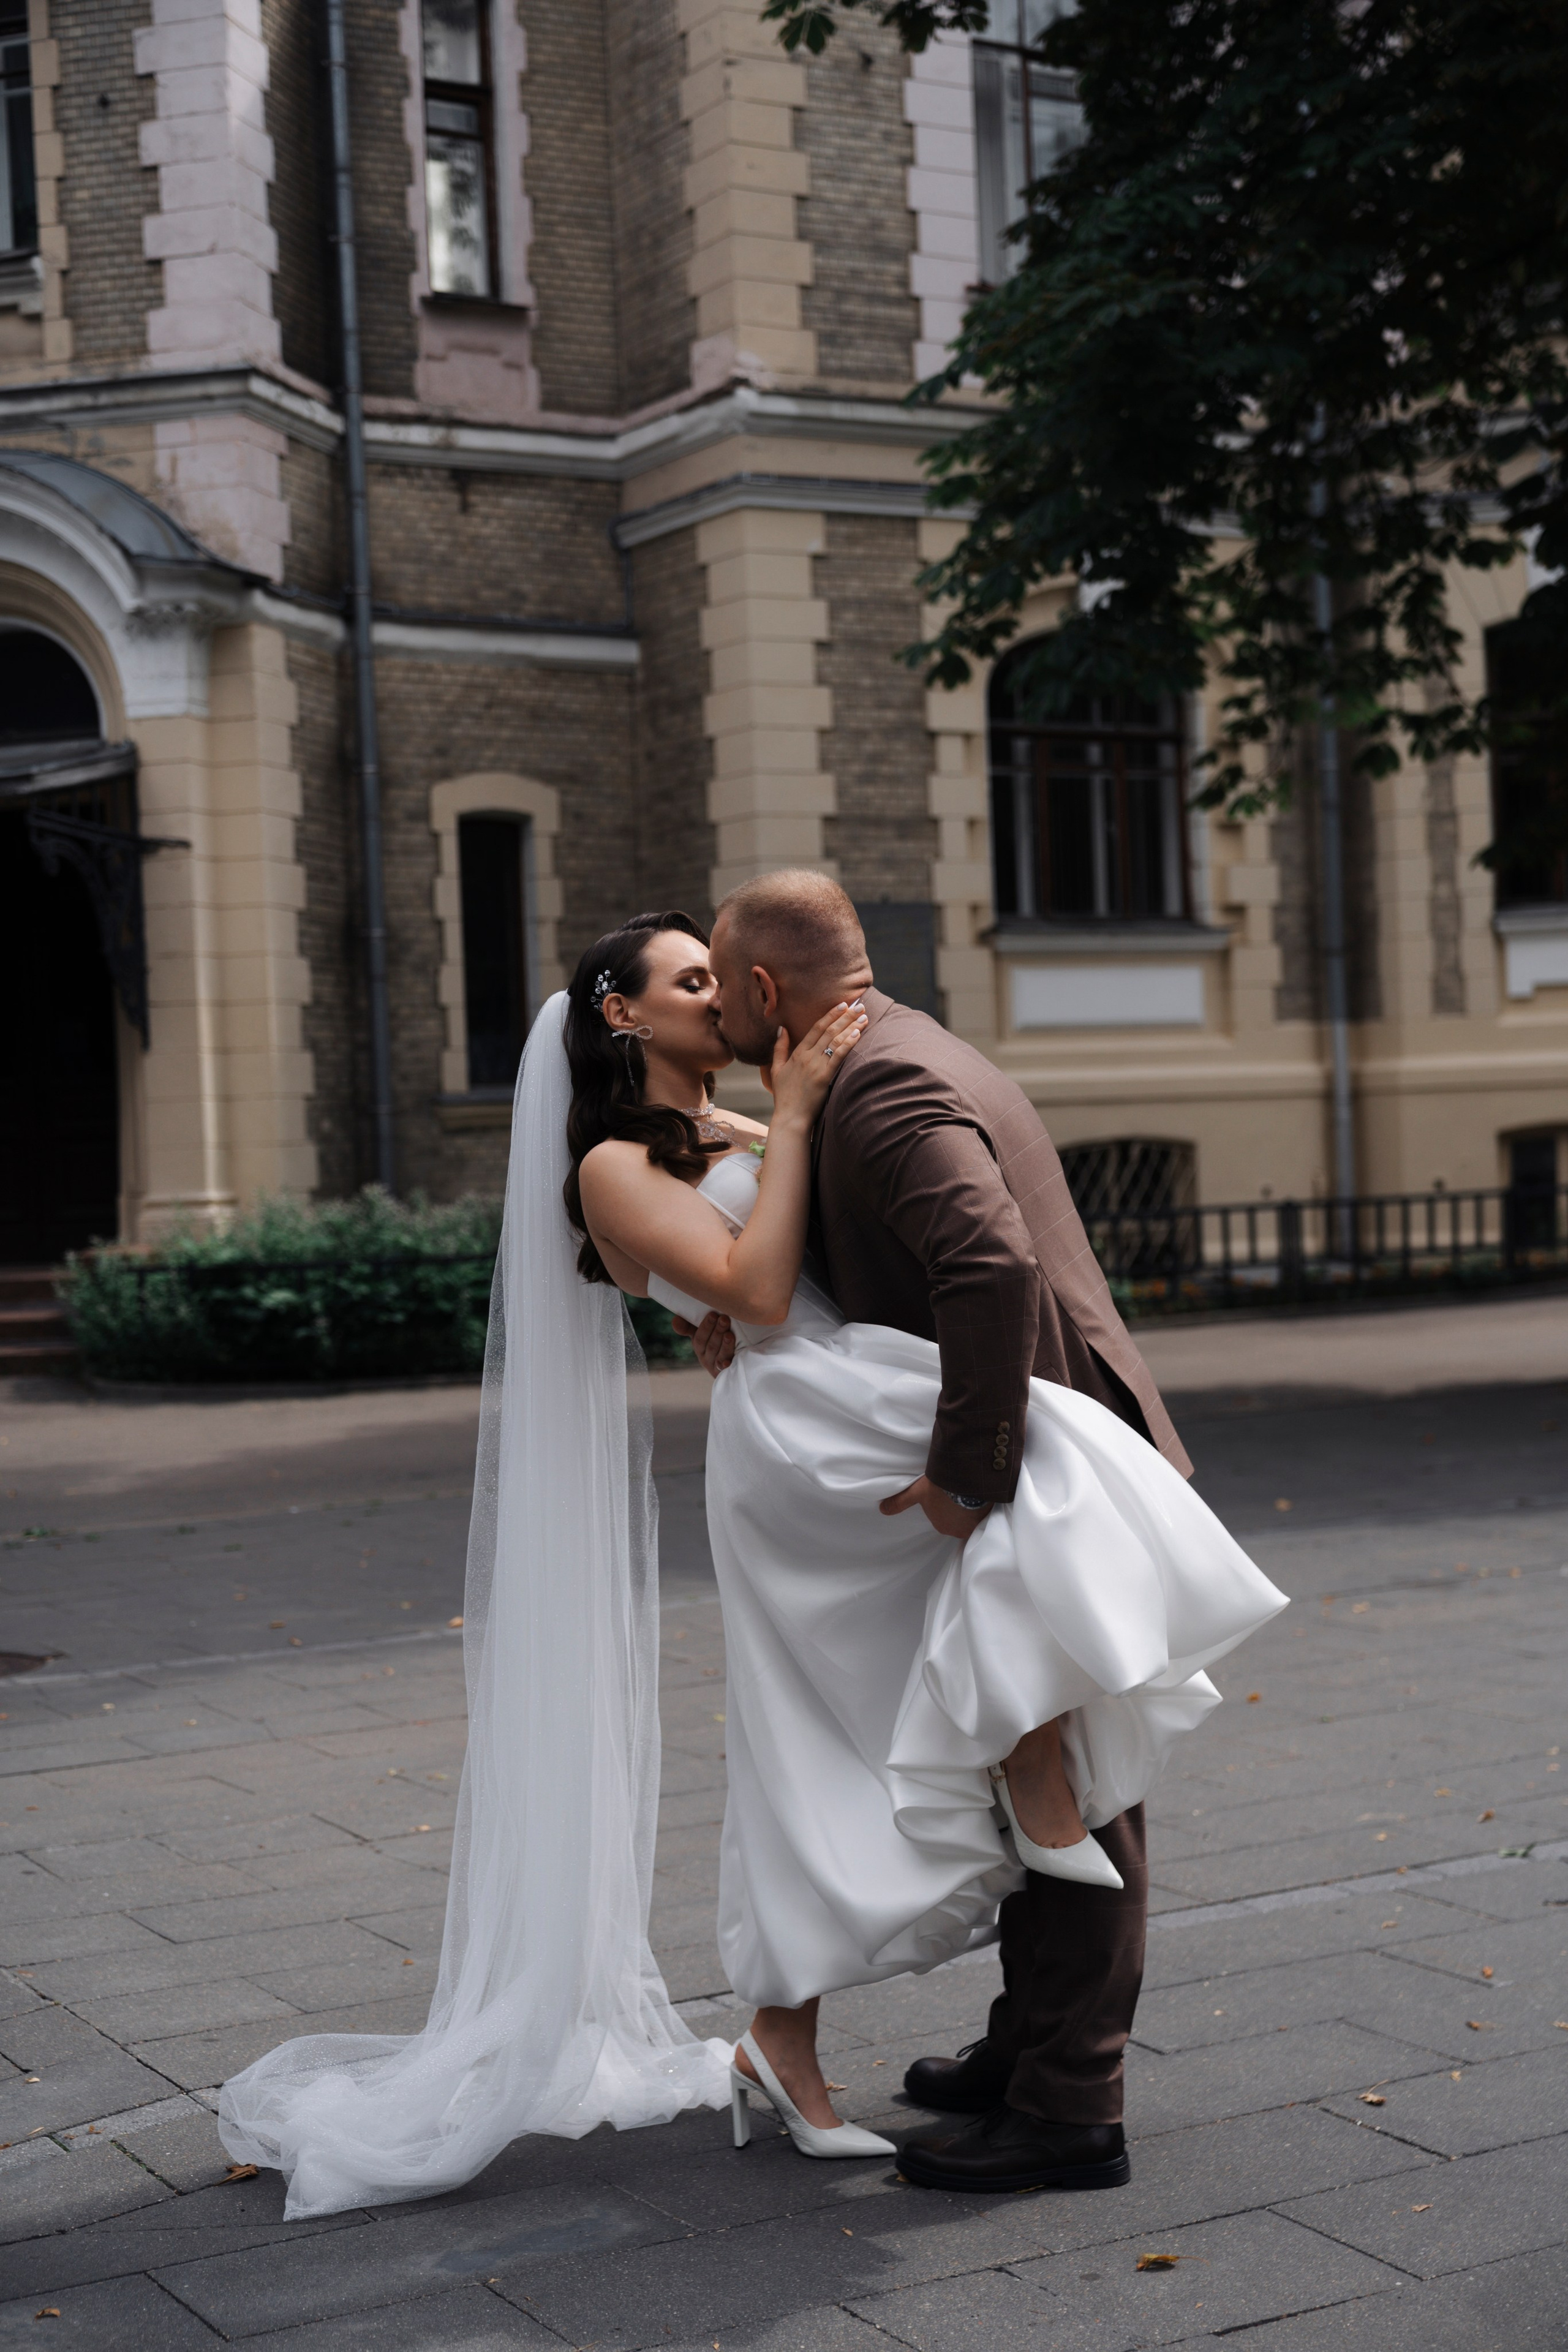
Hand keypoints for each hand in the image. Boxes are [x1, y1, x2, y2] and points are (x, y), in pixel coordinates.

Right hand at [671, 1310, 734, 1377]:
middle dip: (718, 1332)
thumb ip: (688, 1325)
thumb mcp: (699, 1332)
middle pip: (711, 1346)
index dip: (706, 1326)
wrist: (727, 1362)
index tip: (713, 1314)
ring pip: (719, 1357)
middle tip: (724, 1319)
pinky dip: (726, 1366)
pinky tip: (728, 1362)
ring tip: (729, 1334)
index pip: (699, 1338)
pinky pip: (726, 1370)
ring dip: (725, 1345)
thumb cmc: (713, 1339)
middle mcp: (706, 1358)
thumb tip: (675, 1321)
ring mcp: (716, 1366)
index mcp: (699, 1347)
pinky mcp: (726, 1372)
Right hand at [764, 1001, 867, 1129]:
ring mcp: (815, 1066)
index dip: (830, 1014)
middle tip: (859, 1004)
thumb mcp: (776, 1069)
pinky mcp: (823, 1077)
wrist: (789, 1118)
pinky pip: (838, 1055)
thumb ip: (779, 1048)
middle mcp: (807, 1056)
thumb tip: (781, 1029)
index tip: (842, 1004)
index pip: (816, 1028)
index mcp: (797, 1053)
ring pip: (835, 1040)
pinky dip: (848, 1043)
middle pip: (829, 1030)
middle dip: (845, 1015)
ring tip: (864, 1016)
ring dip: (851, 1026)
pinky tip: (858, 1033)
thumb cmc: (784, 1096)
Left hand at [880, 1476, 987, 1540]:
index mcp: (942, 1526)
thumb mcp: (917, 1492)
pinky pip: (985, 1513)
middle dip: (958, 1509)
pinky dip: (983, 1507)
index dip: (943, 1507)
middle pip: (957, 1520)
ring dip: (971, 1508)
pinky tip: (982, 1496)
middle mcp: (959, 1530)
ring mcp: (975, 1524)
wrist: (966, 1478)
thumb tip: (883, 1510)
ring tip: (970, 1493)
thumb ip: (900, 1501)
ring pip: (971, 1518)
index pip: (942, 1519)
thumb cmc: (940, 1487)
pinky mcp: (988, 1515)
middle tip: (957, 1494)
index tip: (945, 1496)